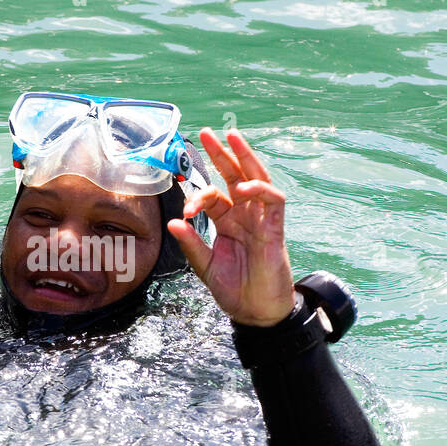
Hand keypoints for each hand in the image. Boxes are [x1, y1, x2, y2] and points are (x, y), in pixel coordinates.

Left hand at [167, 128, 298, 326]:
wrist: (256, 312)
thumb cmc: (234, 289)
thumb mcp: (205, 265)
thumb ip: (191, 243)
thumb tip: (172, 222)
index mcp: (227, 221)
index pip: (213, 196)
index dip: (198, 197)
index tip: (187, 211)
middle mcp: (245, 215)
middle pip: (235, 176)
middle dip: (222, 154)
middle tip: (207, 133)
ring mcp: (261, 220)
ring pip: (257, 179)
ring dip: (245, 158)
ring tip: (233, 138)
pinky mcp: (275, 229)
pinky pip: (274, 201)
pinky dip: (261, 189)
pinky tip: (245, 186)